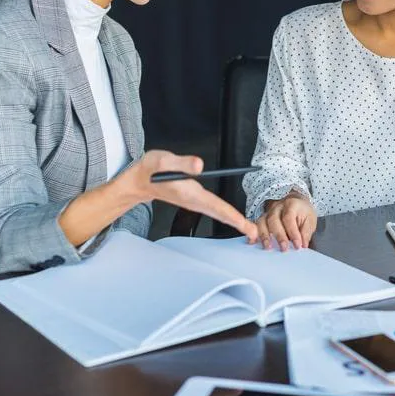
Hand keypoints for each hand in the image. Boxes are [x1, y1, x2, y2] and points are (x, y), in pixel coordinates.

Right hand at [121, 150, 256, 238]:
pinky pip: (215, 210)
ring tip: (250, 230)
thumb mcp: (163, 160)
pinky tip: (234, 219)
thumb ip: (181, 162)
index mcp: (190, 194)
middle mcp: (194, 201)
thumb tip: (199, 165)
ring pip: (219, 214)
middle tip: (255, 235)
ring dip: (235, 222)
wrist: (139, 181)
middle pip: (221, 214)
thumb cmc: (151, 170)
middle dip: (238, 225)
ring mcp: (194, 202)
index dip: (231, 215)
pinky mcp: (194, 200)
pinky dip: (227, 216)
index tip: (244, 224)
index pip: (216, 206)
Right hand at [256, 192, 316, 250]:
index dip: (293, 233)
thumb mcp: (310, 219)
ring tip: (268, 247)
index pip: (289, 219)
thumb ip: (306, 231)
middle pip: (274, 220)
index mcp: (291, 205)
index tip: (297, 245)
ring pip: (262, 222)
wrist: (295, 201)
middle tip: (284, 248)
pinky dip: (254, 234)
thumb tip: (303, 244)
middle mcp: (277, 207)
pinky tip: (253, 242)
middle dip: (279, 236)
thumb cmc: (302, 212)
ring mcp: (268, 212)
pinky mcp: (263, 218)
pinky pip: (256, 226)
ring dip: (264, 236)